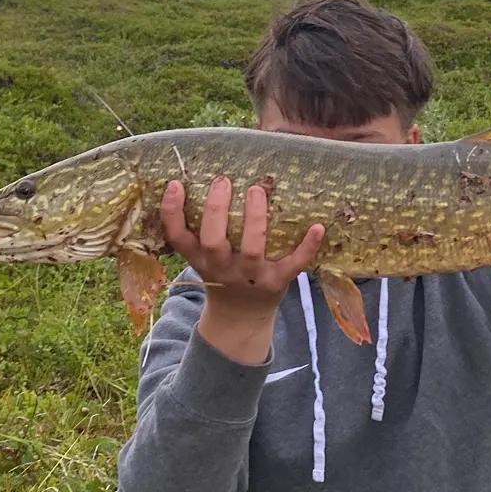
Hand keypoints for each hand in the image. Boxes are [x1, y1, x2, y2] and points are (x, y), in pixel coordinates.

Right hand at [161, 177, 324, 364]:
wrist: (241, 317)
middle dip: (216, 211)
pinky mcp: (278, 281)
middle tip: (223, 181)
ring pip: (251, 250)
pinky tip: (317, 226)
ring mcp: (251, 276)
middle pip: (213, 242)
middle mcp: (222, 268)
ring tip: (256, 190)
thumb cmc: (222, 271)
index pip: (178, 237)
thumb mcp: (202, 255)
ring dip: (255, 220)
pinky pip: (294, 265)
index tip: (176, 184)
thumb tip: (199, 174)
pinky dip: (307, 247)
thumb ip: (199, 225)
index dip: (172, 212)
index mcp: (200, 258)